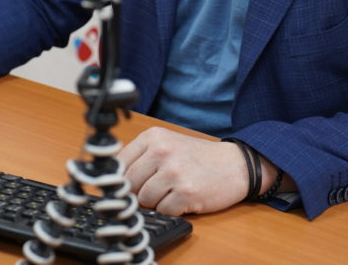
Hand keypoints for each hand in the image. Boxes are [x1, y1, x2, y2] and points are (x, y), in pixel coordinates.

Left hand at [117, 127, 247, 214]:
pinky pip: (163, 210)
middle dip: (139, 192)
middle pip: (129, 184)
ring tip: (173, 191)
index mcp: (153, 137)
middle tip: (157, 189)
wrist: (235, 165)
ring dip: (156, 202)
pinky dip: (171, 210)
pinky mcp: (185, 192)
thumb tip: (112, 180)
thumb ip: (141, 157)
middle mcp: (162, 151)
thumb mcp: (167, 144)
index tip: (127, 185)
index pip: (119, 163)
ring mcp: (173, 172)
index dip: (121, 179)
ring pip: (144, 200)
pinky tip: (183, 198)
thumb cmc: (198, 157)